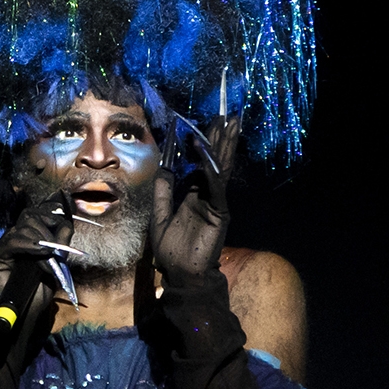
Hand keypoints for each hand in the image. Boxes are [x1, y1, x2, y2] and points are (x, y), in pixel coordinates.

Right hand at [0, 197, 74, 329]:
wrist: (22, 316)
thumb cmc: (37, 293)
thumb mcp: (56, 266)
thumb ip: (60, 246)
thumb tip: (66, 225)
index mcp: (29, 239)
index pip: (38, 215)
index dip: (52, 217)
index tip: (65, 229)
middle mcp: (15, 239)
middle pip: (30, 216)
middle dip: (48, 227)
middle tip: (57, 248)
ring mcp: (4, 246)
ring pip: (23, 227)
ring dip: (41, 240)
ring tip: (48, 259)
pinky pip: (13, 241)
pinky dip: (29, 244)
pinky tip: (39, 252)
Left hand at [150, 113, 241, 283]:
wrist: (181, 274)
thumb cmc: (171, 249)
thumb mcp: (160, 214)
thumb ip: (163, 190)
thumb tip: (165, 166)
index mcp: (194, 193)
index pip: (201, 163)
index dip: (203, 143)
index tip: (204, 123)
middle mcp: (207, 194)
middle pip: (215, 160)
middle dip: (220, 138)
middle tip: (225, 114)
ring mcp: (216, 201)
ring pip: (221, 168)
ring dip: (223, 145)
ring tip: (228, 124)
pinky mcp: (220, 211)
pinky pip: (216, 185)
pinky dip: (211, 167)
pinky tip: (208, 151)